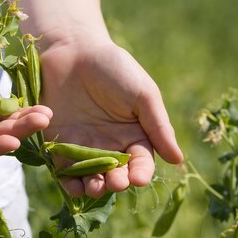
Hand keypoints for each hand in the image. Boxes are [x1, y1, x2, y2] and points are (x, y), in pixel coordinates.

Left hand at [39, 37, 182, 196]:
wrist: (73, 50)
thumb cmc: (114, 67)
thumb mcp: (143, 94)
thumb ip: (159, 127)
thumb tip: (178, 160)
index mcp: (135, 135)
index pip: (142, 163)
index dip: (141, 173)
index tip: (138, 178)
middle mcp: (111, 146)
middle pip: (117, 175)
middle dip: (117, 183)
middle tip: (115, 182)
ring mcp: (84, 148)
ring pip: (92, 178)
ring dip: (94, 188)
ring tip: (95, 187)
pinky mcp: (59, 145)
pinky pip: (65, 171)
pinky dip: (69, 182)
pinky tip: (73, 185)